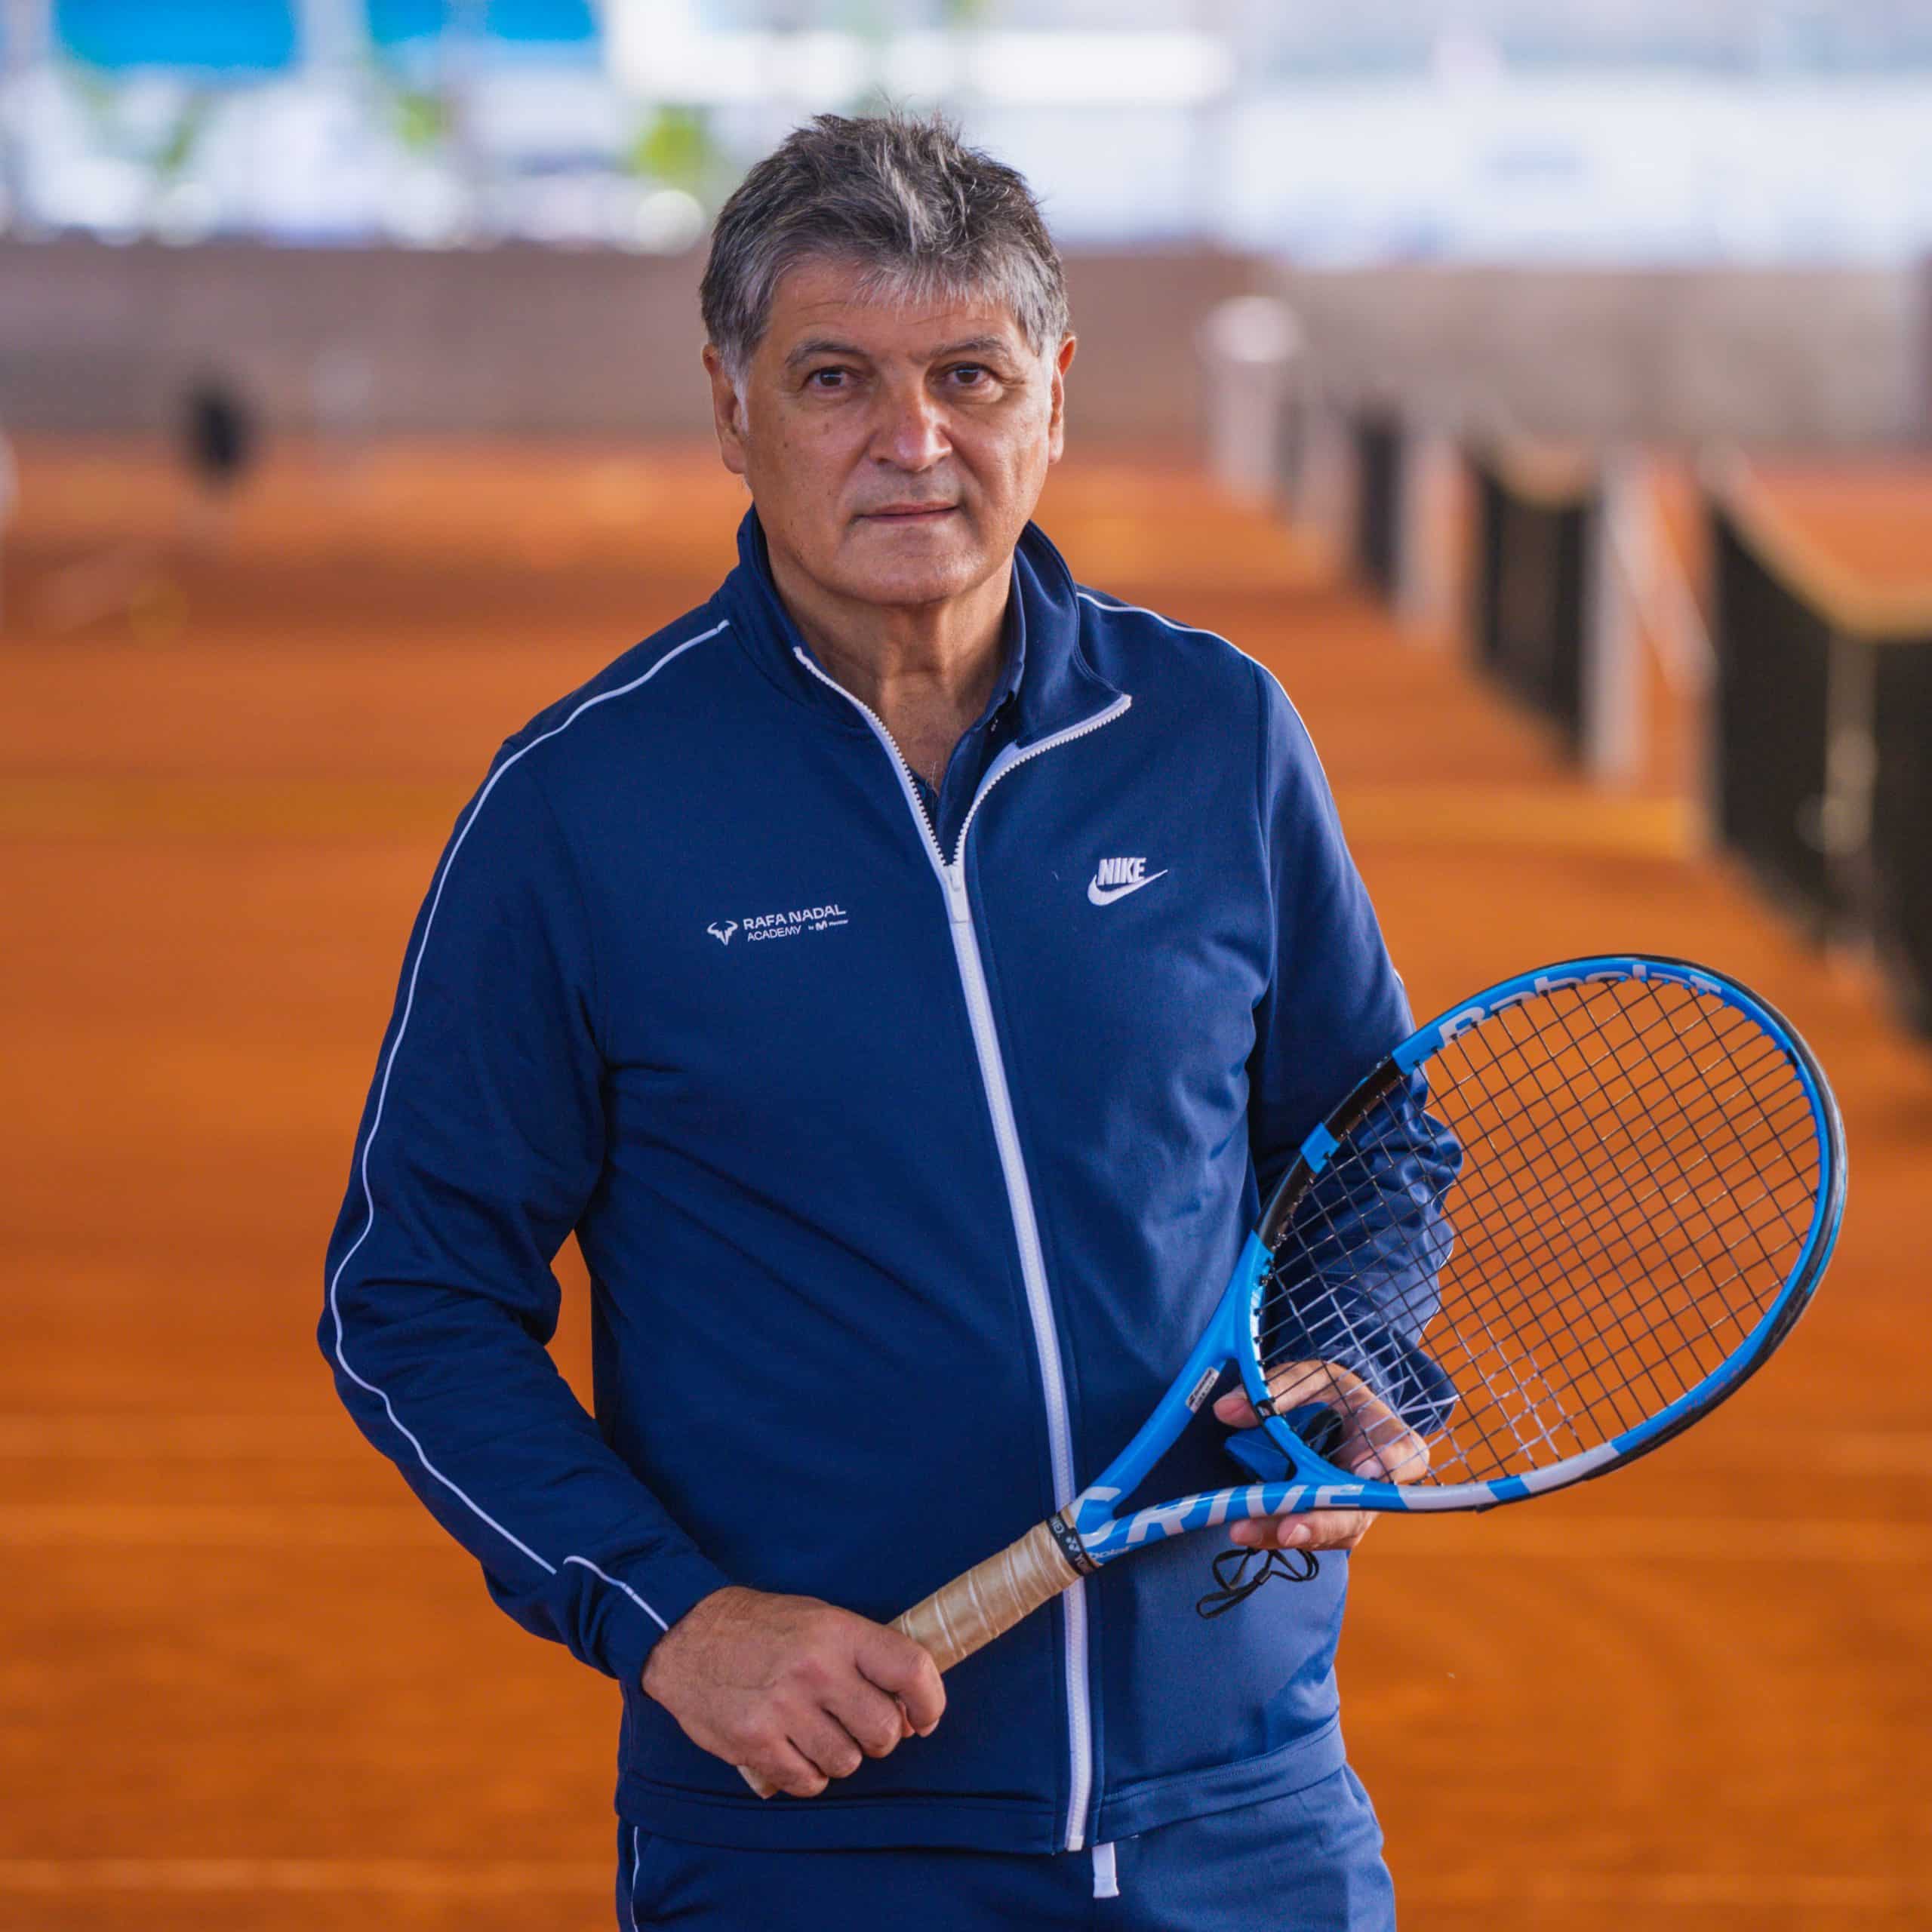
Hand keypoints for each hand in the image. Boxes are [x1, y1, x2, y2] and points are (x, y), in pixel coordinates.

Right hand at [640, 1585, 944, 1797]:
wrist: (688, 1635)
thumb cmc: (764, 1629)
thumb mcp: (821, 1620)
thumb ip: (865, 1659)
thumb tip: (909, 1714)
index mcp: (838, 1632)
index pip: (912, 1670)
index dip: (930, 1702)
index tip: (924, 1717)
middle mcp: (816, 1669)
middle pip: (884, 1730)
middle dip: (880, 1737)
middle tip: (859, 1726)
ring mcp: (784, 1708)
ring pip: (848, 1762)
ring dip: (840, 1756)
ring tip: (817, 1732)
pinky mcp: (755, 1742)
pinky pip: (809, 1782)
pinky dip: (809, 1775)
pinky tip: (794, 1749)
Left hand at [1211, 1359, 1428, 1556]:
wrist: (1335, 1415)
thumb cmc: (1332, 1395)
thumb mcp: (1310, 1377)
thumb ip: (1274, 1389)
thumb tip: (1227, 1410)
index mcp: (1390, 1436)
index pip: (1406, 1453)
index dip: (1390, 1464)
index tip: (1364, 1471)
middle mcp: (1380, 1483)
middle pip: (1361, 1510)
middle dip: (1323, 1522)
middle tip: (1290, 1528)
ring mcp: (1355, 1508)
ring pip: (1329, 1531)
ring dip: (1288, 1533)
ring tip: (1246, 1529)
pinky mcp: (1327, 1522)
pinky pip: (1306, 1535)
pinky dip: (1275, 1534)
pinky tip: (1248, 1530)